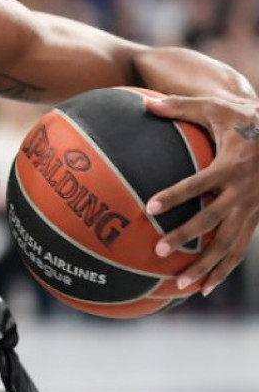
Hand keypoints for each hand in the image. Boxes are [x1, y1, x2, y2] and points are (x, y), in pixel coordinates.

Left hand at [144, 94, 258, 296]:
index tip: (151, 208)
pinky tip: (204, 289)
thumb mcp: (215, 107)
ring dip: (205, 266)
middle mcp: (243, 192)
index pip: (199, 184)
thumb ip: (180, 106)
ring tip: (179, 284)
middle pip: (213, 221)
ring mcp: (252, 209)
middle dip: (186, 237)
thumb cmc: (244, 118)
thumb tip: (144, 103)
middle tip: (158, 251)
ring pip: (229, 244)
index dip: (176, 196)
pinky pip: (240, 249)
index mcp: (231, 166)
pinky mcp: (256, 219)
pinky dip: (224, 270)